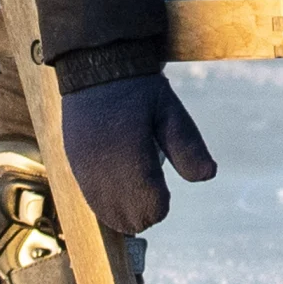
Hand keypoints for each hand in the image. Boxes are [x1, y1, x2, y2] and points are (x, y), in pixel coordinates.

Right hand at [55, 73, 217, 233]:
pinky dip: (107, 202)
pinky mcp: (73, 164)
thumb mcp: (170, 111)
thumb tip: (209, 175)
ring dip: (124, 210)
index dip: (161, 204)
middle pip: (127, 217)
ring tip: (135, 188)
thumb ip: (187, 146)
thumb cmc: (139, 89)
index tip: (164, 189)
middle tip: (152, 189)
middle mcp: (102, 167)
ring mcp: (84, 167)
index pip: (148, 206)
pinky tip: (118, 188)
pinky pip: (91, 199)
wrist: (96, 65)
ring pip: (107, 213)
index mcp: (130, 155)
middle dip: (144, 210)